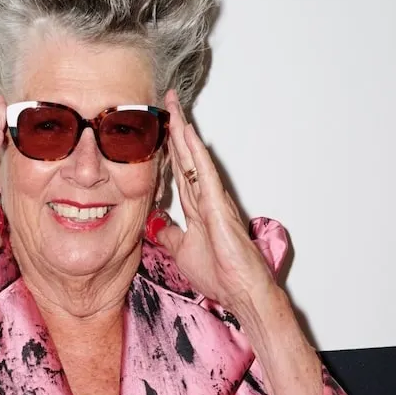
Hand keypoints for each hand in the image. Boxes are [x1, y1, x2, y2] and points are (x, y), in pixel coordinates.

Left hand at [153, 90, 277, 313]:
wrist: (240, 291)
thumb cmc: (220, 275)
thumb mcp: (182, 252)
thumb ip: (170, 234)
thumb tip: (155, 223)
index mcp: (197, 209)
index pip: (180, 171)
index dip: (169, 149)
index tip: (159, 128)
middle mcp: (206, 199)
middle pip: (187, 158)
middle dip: (176, 130)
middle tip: (166, 103)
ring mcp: (213, 200)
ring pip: (195, 159)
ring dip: (183, 133)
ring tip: (173, 108)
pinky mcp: (218, 206)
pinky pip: (204, 173)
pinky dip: (195, 153)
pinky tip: (187, 134)